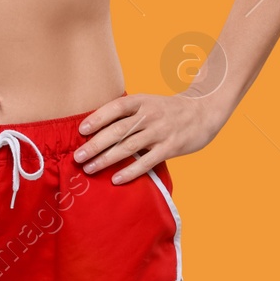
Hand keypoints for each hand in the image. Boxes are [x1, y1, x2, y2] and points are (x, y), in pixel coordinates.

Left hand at [73, 92, 220, 182]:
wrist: (202, 112)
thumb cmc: (167, 110)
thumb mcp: (148, 103)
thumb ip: (127, 113)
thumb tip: (96, 128)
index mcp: (141, 101)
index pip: (116, 108)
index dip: (98, 118)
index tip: (81, 130)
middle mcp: (149, 115)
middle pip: (117, 130)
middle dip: (95, 145)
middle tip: (77, 157)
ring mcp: (160, 132)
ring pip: (128, 147)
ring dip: (106, 159)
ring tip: (90, 169)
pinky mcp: (170, 147)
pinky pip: (146, 162)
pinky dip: (130, 172)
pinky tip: (115, 179)